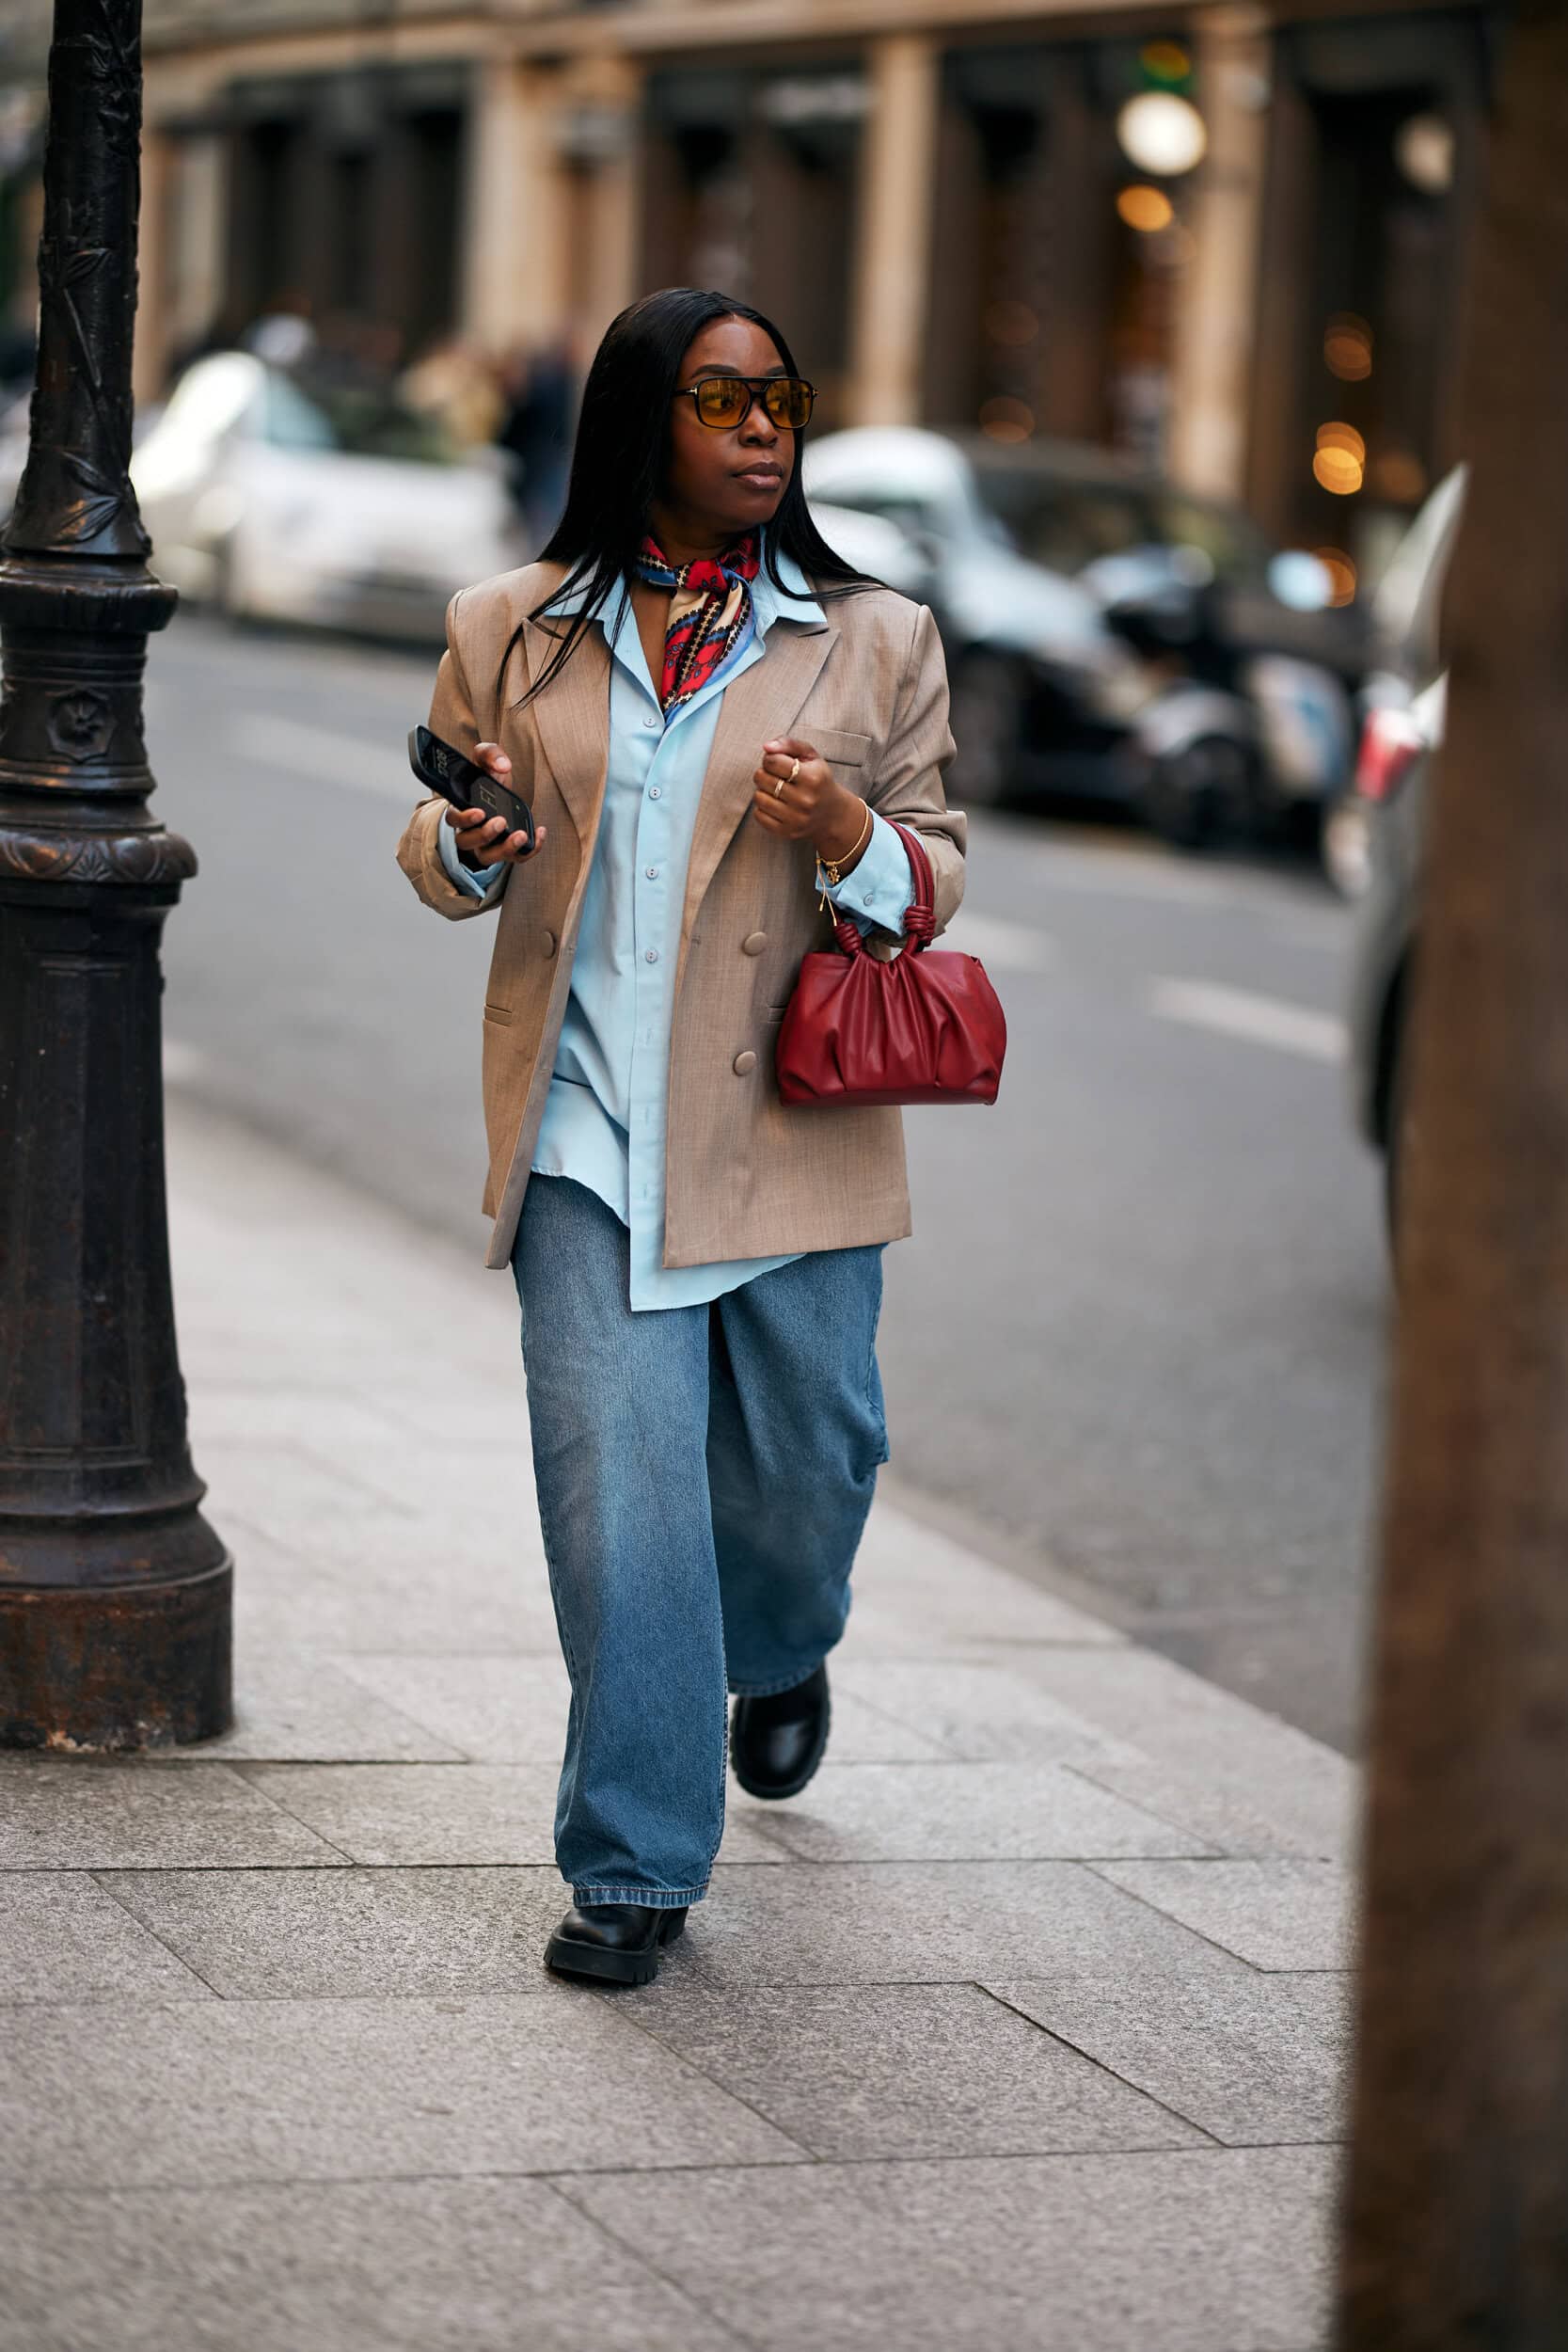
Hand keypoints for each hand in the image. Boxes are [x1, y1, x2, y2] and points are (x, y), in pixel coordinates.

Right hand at [441, 742, 544, 868]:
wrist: (500, 791)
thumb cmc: (488, 777)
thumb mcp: (486, 760)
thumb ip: (490, 754)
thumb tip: (502, 765)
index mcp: (460, 808)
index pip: (453, 819)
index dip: (464, 819)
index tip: (479, 812)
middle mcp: (468, 830)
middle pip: (467, 842)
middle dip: (484, 835)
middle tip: (500, 821)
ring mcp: (485, 845)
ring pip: (487, 857)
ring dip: (504, 849)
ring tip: (521, 835)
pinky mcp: (505, 851)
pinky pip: (515, 858)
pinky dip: (528, 850)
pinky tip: (539, 832)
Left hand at [751, 737, 866, 862]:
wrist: (833, 814)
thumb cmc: (819, 780)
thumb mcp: (810, 756)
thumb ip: (788, 744)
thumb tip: (766, 747)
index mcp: (812, 777)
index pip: (772, 761)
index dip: (770, 759)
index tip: (777, 763)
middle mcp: (805, 800)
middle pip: (762, 778)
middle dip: (764, 773)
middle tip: (776, 776)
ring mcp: (796, 818)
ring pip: (758, 797)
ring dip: (763, 791)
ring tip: (776, 790)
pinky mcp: (787, 832)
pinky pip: (759, 816)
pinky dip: (762, 808)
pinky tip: (775, 804)